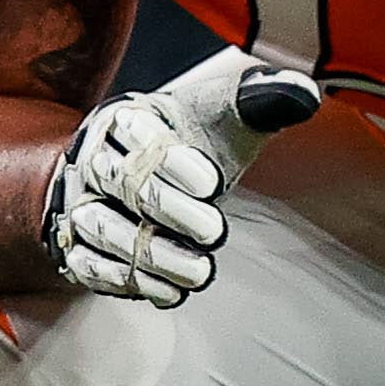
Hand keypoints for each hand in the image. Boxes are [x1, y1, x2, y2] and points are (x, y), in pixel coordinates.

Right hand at [41, 62, 321, 306]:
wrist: (142, 174)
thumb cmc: (190, 143)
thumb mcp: (224, 116)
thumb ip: (262, 100)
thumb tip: (304, 94)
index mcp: (127, 119)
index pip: (135, 131)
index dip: (171, 159)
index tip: (213, 183)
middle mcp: (95, 160)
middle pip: (120, 182)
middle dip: (168, 209)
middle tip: (214, 230)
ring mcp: (82, 204)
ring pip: (102, 228)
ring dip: (151, 255)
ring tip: (199, 271)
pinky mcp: (80, 247)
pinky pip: (92, 266)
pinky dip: (130, 282)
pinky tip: (171, 291)